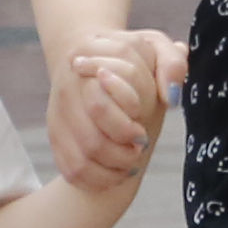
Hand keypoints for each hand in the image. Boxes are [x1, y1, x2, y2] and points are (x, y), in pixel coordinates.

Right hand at [48, 27, 180, 186]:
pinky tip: (117, 171)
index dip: (128, 120)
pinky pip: (73, 171)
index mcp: (90, 66)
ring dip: (113, 169)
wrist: (90, 58)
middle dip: (124, 153)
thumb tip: (171, 97)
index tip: (141, 119)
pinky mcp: (55, 135)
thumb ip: (171, 64)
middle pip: (94, 142)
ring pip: (82, 162)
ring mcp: (58, 116)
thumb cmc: (131, 56)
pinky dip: (98, 179)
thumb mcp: (154, 48)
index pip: (101, 104)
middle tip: (141, 144)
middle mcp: (68, 92)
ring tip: (132, 161)